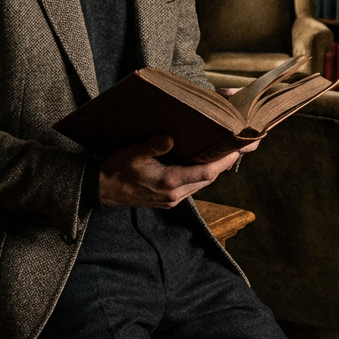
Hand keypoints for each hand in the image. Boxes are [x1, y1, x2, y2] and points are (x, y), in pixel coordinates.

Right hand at [98, 134, 258, 210]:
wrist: (100, 191)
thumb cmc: (115, 170)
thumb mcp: (132, 153)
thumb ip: (153, 146)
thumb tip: (171, 138)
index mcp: (168, 182)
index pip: (205, 173)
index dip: (224, 161)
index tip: (238, 149)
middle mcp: (174, 194)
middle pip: (208, 179)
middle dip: (223, 163)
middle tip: (237, 145)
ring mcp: (172, 199)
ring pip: (201, 183)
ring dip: (212, 169)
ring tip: (223, 151)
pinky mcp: (168, 200)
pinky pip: (191, 185)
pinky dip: (200, 173)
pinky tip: (201, 161)